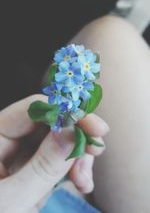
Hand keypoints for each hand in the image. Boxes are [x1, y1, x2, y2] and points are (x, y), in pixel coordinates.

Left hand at [0, 95, 108, 212]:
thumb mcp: (12, 202)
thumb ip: (42, 166)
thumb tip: (72, 131)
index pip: (30, 110)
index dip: (63, 112)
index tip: (93, 126)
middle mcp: (9, 141)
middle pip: (50, 124)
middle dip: (76, 136)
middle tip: (96, 150)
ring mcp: (24, 156)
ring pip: (60, 140)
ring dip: (78, 156)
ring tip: (85, 179)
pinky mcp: (36, 170)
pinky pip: (60, 159)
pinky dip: (75, 168)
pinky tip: (83, 182)